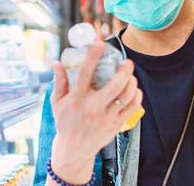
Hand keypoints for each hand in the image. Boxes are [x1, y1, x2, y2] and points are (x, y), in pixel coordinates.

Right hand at [50, 42, 142, 183]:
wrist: (74, 150)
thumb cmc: (65, 122)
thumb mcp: (57, 102)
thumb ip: (59, 81)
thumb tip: (56, 62)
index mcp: (77, 99)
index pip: (85, 73)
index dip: (93, 56)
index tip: (99, 43)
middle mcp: (93, 107)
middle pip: (115, 85)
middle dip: (125, 70)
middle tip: (128, 62)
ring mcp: (106, 117)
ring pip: (126, 96)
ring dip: (132, 82)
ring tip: (131, 75)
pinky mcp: (116, 124)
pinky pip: (132, 108)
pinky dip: (137, 96)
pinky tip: (135, 89)